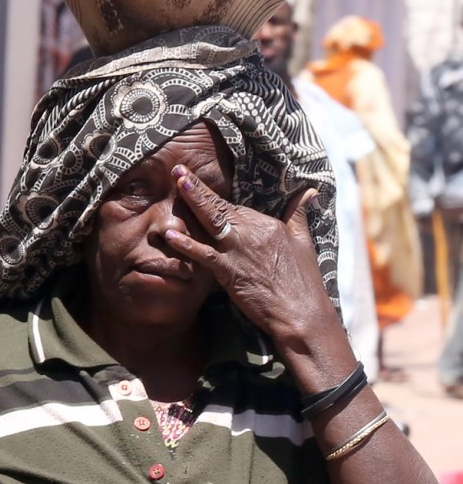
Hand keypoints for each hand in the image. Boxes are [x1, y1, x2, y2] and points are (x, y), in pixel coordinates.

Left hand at [164, 165, 342, 353]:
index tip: (194, 178)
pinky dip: (188, 245)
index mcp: (266, 224)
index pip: (233, 205)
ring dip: (193, 202)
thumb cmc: (304, 283)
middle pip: (219, 206)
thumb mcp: (304, 242)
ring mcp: (239, 251)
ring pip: (212, 221)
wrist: (302, 314)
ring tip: (176, 185)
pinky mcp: (230, 272)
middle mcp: (251, 233)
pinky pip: (205, 255)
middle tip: (178, 169)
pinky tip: (172, 235)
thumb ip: (300, 215)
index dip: (211, 192)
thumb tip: (311, 191)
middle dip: (197, 186)